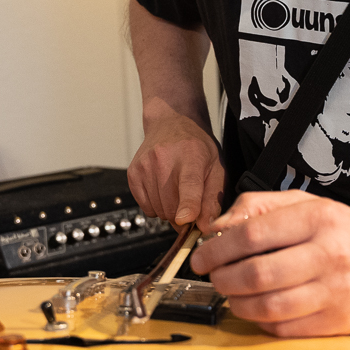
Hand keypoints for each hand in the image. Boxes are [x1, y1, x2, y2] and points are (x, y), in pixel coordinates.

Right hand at [127, 110, 224, 230]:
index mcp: (191, 156)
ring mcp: (145, 166)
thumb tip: (206, 226)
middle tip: (191, 202)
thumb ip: (213, 198)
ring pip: (159, 211)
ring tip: (176, 190)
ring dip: (170, 210)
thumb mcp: (216, 167)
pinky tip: (163, 190)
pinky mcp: (133, 174)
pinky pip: (146, 208)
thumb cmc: (197, 146)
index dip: (188, 205)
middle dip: (183, 215)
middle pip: (172, 206)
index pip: (189, 184)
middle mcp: (164, 159)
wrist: (172, 123)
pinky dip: (156, 206)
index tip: (186, 220)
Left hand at [190, 189, 349, 336]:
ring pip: (268, 306)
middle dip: (222, 278)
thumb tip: (219, 225)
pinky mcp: (338, 322)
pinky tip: (256, 310)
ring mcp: (334, 292)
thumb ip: (262, 206)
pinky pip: (285, 329)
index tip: (201, 255)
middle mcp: (328, 254)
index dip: (218, 247)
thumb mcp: (311, 204)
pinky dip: (261, 322)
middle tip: (212, 276)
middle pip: (256, 273)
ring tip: (230, 294)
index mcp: (318, 218)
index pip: (253, 234)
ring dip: (237, 303)